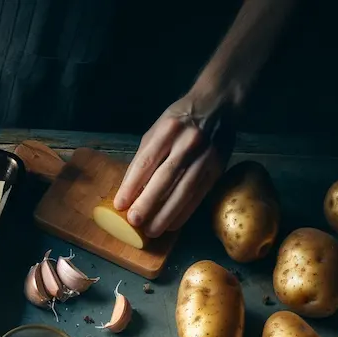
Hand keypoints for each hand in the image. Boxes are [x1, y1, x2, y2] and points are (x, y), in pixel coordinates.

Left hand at [113, 93, 235, 238]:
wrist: (217, 106)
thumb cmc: (180, 121)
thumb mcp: (157, 130)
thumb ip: (145, 157)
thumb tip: (131, 190)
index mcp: (167, 130)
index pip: (146, 161)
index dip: (131, 185)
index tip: (120, 204)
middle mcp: (188, 142)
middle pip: (165, 177)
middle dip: (148, 202)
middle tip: (134, 222)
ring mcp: (206, 156)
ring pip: (184, 190)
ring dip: (166, 213)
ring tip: (151, 230)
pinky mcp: (217, 168)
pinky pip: (199, 195)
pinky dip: (184, 212)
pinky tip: (172, 224)